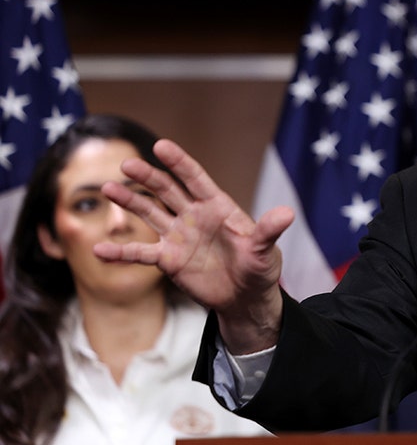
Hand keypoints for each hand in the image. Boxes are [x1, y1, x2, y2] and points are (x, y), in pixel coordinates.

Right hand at [94, 139, 294, 352]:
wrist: (245, 298)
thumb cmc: (259, 269)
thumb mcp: (265, 250)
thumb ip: (268, 231)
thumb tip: (287, 213)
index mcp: (217, 207)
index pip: (195, 179)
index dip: (179, 163)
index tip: (161, 146)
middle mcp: (194, 216)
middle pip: (167, 190)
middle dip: (148, 177)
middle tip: (126, 164)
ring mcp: (178, 236)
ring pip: (150, 213)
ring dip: (130, 201)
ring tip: (108, 189)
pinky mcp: (168, 259)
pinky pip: (141, 253)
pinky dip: (121, 251)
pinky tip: (100, 249)